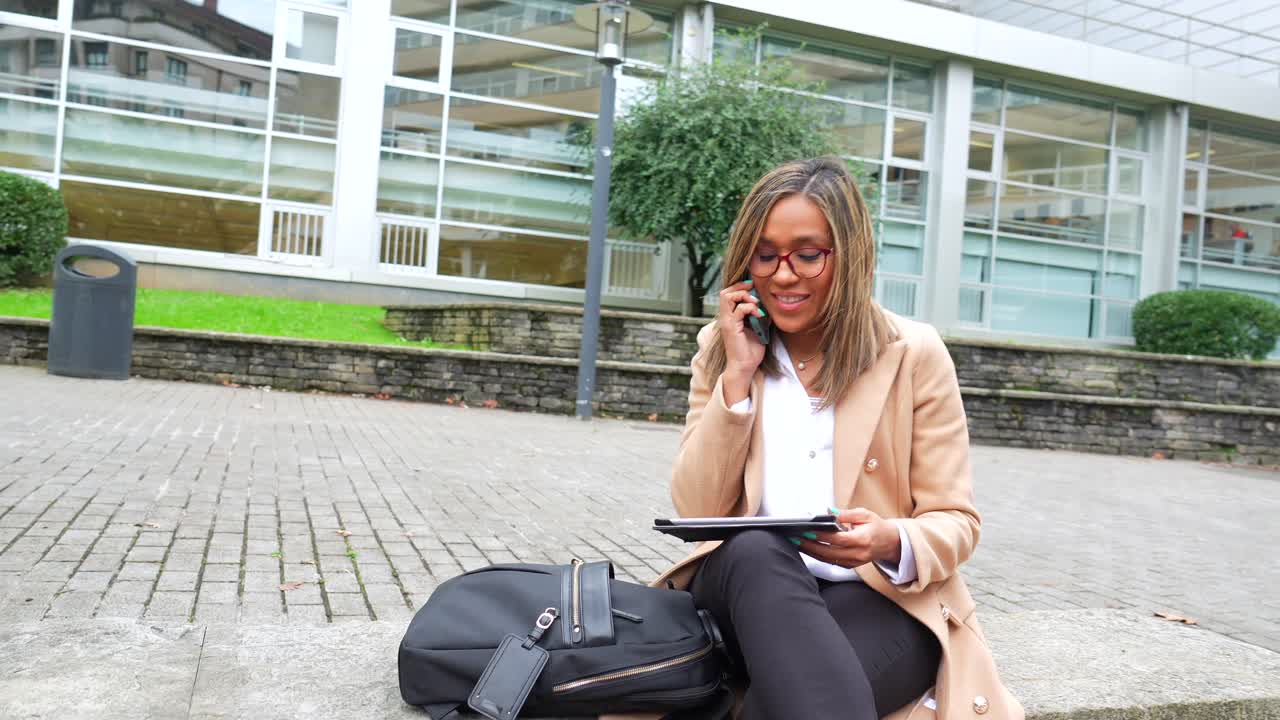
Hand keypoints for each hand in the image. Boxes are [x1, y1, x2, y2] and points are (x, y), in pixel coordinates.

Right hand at [717, 279, 766, 403]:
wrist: (744, 367)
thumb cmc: (750, 352)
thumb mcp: (758, 330)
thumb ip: (760, 317)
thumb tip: (770, 307)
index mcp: (729, 317)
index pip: (728, 294)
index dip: (741, 288)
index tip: (755, 289)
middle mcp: (725, 318)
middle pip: (725, 292)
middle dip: (741, 287)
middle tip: (755, 291)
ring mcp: (727, 322)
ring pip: (727, 296)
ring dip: (745, 296)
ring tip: (756, 303)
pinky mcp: (731, 328)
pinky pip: (738, 310)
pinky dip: (750, 308)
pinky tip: (760, 315)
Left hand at [795, 507, 900, 568]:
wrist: (890, 543)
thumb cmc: (877, 527)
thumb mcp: (865, 514)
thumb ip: (846, 514)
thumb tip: (829, 511)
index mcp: (862, 539)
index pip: (838, 538)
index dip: (821, 535)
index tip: (808, 530)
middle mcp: (858, 553)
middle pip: (829, 552)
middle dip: (810, 545)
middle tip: (795, 537)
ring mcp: (854, 561)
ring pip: (828, 559)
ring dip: (811, 552)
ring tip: (797, 542)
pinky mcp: (850, 565)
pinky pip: (831, 562)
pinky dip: (818, 556)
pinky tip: (808, 549)